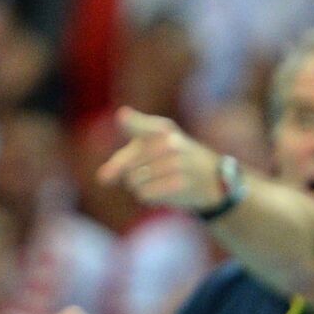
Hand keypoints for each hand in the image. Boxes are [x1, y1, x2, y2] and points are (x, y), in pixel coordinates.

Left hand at [97, 107, 222, 211]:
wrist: (211, 177)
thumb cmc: (172, 159)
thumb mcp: (151, 148)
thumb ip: (122, 159)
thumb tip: (101, 178)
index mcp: (161, 129)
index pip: (140, 125)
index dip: (130, 121)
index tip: (122, 116)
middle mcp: (169, 143)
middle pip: (127, 167)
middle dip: (133, 174)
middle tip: (154, 171)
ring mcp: (176, 164)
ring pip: (134, 183)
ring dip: (142, 187)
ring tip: (162, 180)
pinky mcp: (179, 184)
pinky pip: (145, 195)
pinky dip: (151, 197)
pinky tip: (166, 190)